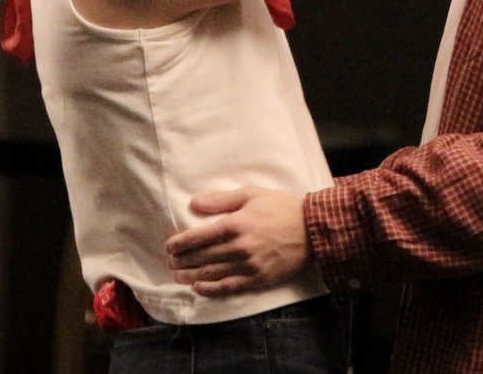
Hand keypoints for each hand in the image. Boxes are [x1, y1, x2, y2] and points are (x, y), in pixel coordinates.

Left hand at [165, 186, 308, 296]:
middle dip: (182, 260)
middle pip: (201, 257)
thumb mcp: (252, 194)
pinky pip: (228, 287)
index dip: (179, 243)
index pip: (197, 237)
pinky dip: (210, 289)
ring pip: (211, 273)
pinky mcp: (257, 278)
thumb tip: (194, 203)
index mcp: (234, 224)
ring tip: (178, 276)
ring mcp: (247, 266)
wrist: (312, 229)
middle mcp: (238, 247)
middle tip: (171, 262)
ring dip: (190, 275)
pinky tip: (198, 287)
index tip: (169, 246)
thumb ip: (221, 200)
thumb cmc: (282, 207)